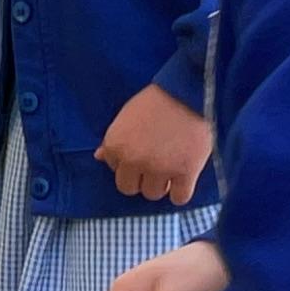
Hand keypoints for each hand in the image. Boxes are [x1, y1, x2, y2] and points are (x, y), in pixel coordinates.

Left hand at [95, 85, 211, 203]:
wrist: (189, 92)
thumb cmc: (158, 100)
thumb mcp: (127, 115)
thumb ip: (113, 138)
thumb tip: (100, 156)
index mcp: (115, 145)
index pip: (114, 169)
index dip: (128, 162)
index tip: (141, 153)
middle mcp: (133, 161)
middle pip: (129, 188)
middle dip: (140, 179)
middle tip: (154, 166)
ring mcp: (159, 169)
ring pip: (152, 194)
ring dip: (161, 185)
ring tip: (171, 168)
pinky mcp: (185, 173)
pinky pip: (179, 198)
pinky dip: (181, 192)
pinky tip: (184, 179)